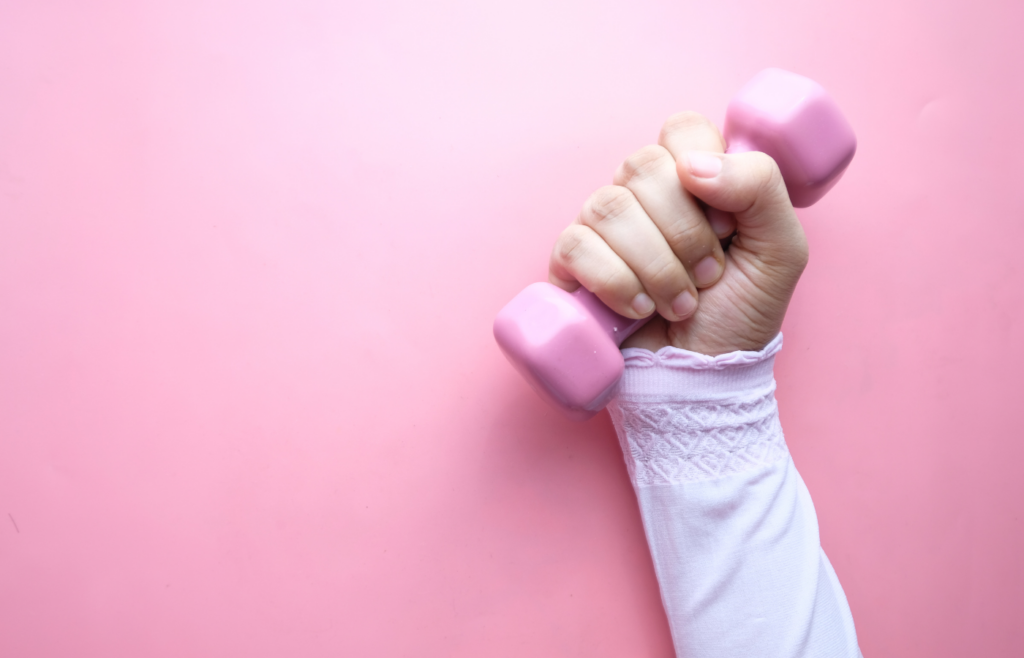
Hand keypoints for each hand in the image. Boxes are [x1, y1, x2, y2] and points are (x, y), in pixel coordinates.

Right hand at [548, 112, 808, 355]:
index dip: (703, 169)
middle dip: (684, 232)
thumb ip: (761, 186)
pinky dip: (616, 282)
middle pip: (642, 165)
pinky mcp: (570, 262)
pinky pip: (575, 244)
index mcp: (692, 177)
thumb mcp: (781, 250)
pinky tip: (638, 308)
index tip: (726, 223)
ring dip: (656, 266)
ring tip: (679, 302)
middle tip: (708, 274)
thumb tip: (692, 166)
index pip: (681, 129)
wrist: (703, 376)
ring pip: (609, 207)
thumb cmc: (741, 314)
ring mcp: (602, 225)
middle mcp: (642, 193)